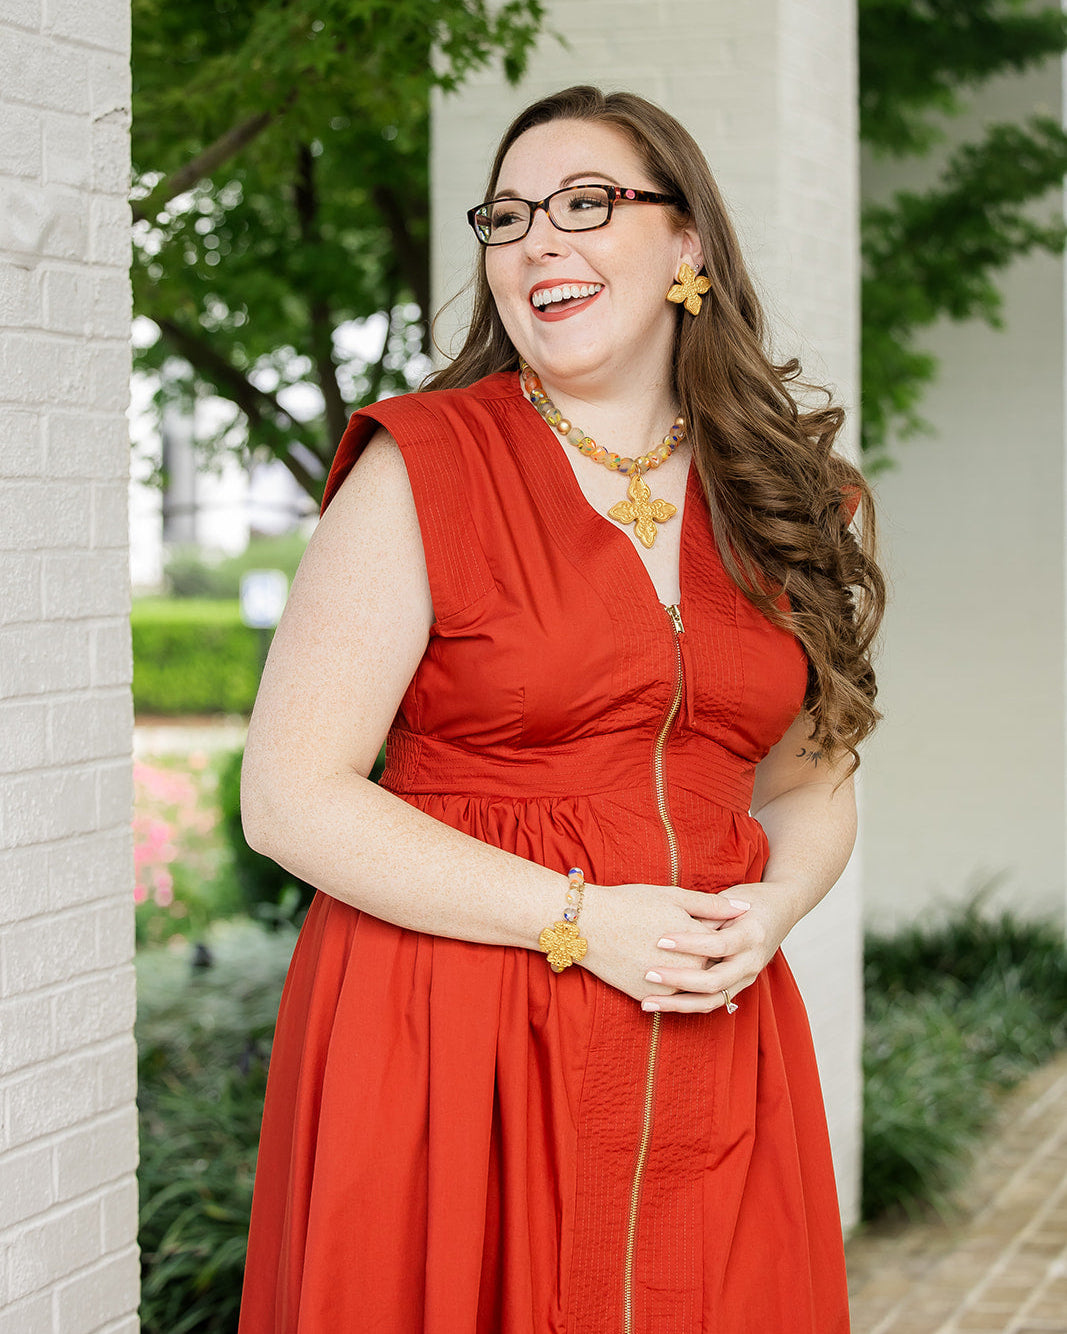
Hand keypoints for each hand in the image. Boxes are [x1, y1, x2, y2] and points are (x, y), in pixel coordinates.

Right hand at [577, 882, 751, 1002]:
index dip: (713, 930)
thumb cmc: (630, 903)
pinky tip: (656, 965)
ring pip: (690, 984)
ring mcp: (668, 987)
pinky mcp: (648, 996)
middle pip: (708, 965)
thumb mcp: (674, 897)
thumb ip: (713, 905)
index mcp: (700, 941)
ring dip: (687, 972)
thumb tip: (747, 909)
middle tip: (675, 935)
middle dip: (701, 952)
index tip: (700, 920)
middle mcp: (689, 968)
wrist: (588, 924)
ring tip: (664, 949)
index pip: (721, 941)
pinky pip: (668, 995)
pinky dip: (668, 984)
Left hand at [637, 880, 800, 1013]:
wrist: (781, 910)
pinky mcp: (738, 986)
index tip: (659, 940)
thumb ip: (706, 915)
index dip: (688, 945)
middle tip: (648, 974)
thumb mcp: (730, 899)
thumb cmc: (751, 899)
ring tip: (647, 1003)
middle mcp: (752, 962)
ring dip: (678, 1004)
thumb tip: (675, 928)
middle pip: (715, 982)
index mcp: (752, 935)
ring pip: (712, 1001)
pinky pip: (712, 1002)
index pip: (718, 945)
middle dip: (679, 980)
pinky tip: (661, 1003)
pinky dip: (686, 1005)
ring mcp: (747, 978)